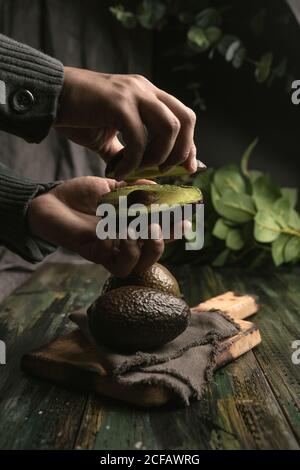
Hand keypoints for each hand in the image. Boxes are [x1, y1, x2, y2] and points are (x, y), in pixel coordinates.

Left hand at [27, 177, 163, 276]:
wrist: (51, 200)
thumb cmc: (80, 194)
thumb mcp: (110, 186)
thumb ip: (133, 188)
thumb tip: (156, 185)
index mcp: (130, 225)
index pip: (158, 232)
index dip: (174, 230)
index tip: (186, 220)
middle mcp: (123, 242)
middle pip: (151, 256)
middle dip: (162, 243)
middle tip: (158, 226)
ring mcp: (109, 251)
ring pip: (136, 267)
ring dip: (144, 250)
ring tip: (137, 230)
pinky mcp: (95, 255)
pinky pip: (116, 265)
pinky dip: (120, 250)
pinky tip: (111, 232)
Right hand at [54, 68, 196, 178]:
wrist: (51, 97)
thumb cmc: (78, 115)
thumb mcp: (110, 137)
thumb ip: (129, 152)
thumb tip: (143, 177)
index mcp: (148, 94)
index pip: (184, 117)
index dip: (190, 145)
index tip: (188, 168)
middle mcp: (145, 90)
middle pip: (185, 119)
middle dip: (181, 151)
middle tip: (163, 171)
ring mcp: (133, 94)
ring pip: (169, 127)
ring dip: (158, 157)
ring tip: (137, 170)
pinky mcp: (118, 104)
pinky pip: (138, 139)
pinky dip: (132, 162)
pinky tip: (118, 171)